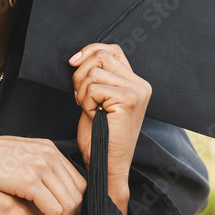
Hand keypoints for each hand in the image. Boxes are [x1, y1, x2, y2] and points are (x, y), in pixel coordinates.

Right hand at [0, 136, 85, 214]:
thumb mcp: (17, 157)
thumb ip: (37, 167)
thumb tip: (51, 189)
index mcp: (47, 147)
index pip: (77, 181)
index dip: (73, 205)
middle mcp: (48, 153)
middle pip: (77, 193)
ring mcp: (40, 165)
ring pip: (69, 203)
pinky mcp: (29, 180)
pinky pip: (54, 210)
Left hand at [71, 43, 150, 214]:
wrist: (106, 164)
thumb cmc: (99, 135)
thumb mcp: (97, 99)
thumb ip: (97, 77)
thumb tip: (78, 57)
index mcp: (135, 82)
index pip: (111, 49)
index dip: (89, 50)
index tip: (73, 62)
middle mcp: (141, 84)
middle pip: (100, 55)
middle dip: (80, 74)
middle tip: (81, 98)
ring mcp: (137, 91)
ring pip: (93, 71)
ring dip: (82, 92)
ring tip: (90, 110)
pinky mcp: (128, 99)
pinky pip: (93, 87)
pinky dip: (86, 101)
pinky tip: (94, 115)